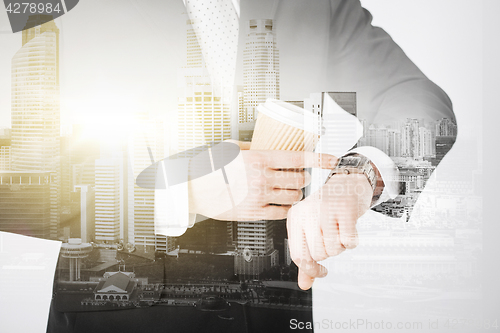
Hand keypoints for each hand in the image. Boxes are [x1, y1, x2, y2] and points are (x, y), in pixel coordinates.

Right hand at [188, 141, 335, 220]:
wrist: (192, 191)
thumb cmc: (208, 169)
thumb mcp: (228, 148)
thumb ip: (249, 147)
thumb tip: (261, 146)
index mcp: (258, 159)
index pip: (298, 159)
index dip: (319, 159)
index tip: (331, 160)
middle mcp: (262, 178)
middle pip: (299, 180)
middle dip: (304, 178)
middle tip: (302, 177)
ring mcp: (259, 197)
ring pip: (293, 197)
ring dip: (297, 194)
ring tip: (292, 191)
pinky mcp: (254, 213)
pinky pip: (281, 212)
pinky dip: (286, 208)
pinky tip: (282, 203)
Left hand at [286, 173, 372, 289]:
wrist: (348, 184)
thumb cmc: (328, 209)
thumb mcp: (311, 230)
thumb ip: (307, 258)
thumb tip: (304, 284)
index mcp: (295, 218)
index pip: (299, 255)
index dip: (312, 269)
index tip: (322, 271)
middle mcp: (307, 212)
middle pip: (318, 255)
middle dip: (329, 251)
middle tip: (333, 236)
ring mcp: (326, 210)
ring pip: (333, 250)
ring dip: (341, 245)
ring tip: (340, 229)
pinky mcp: (345, 209)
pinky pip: (349, 242)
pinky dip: (352, 240)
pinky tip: (350, 228)